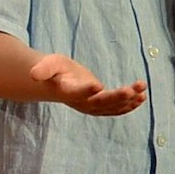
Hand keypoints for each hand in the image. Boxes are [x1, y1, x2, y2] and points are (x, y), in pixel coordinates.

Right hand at [29, 53, 146, 114]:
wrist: (57, 83)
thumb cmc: (54, 70)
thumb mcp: (48, 64)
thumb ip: (43, 69)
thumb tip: (33, 75)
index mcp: (67, 92)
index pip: (76, 93)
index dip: (86, 90)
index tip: (98, 85)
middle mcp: (80, 102)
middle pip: (99, 103)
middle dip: (116, 97)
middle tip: (130, 90)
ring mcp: (91, 107)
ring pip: (111, 107)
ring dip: (128, 100)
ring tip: (141, 89)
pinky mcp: (100, 107)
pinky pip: (116, 109)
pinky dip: (129, 105)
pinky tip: (141, 97)